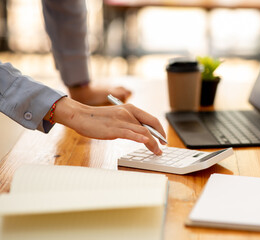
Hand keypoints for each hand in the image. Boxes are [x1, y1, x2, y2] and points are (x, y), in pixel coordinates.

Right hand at [48, 97, 165, 154]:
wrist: (81, 116)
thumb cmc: (99, 119)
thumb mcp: (118, 117)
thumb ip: (130, 123)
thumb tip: (143, 134)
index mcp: (130, 108)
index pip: (151, 119)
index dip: (160, 129)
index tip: (163, 139)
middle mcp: (128, 112)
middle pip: (150, 125)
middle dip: (159, 137)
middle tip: (163, 147)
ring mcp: (121, 120)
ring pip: (143, 131)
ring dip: (153, 142)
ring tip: (157, 151)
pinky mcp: (113, 129)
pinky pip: (130, 133)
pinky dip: (139, 137)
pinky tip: (146, 142)